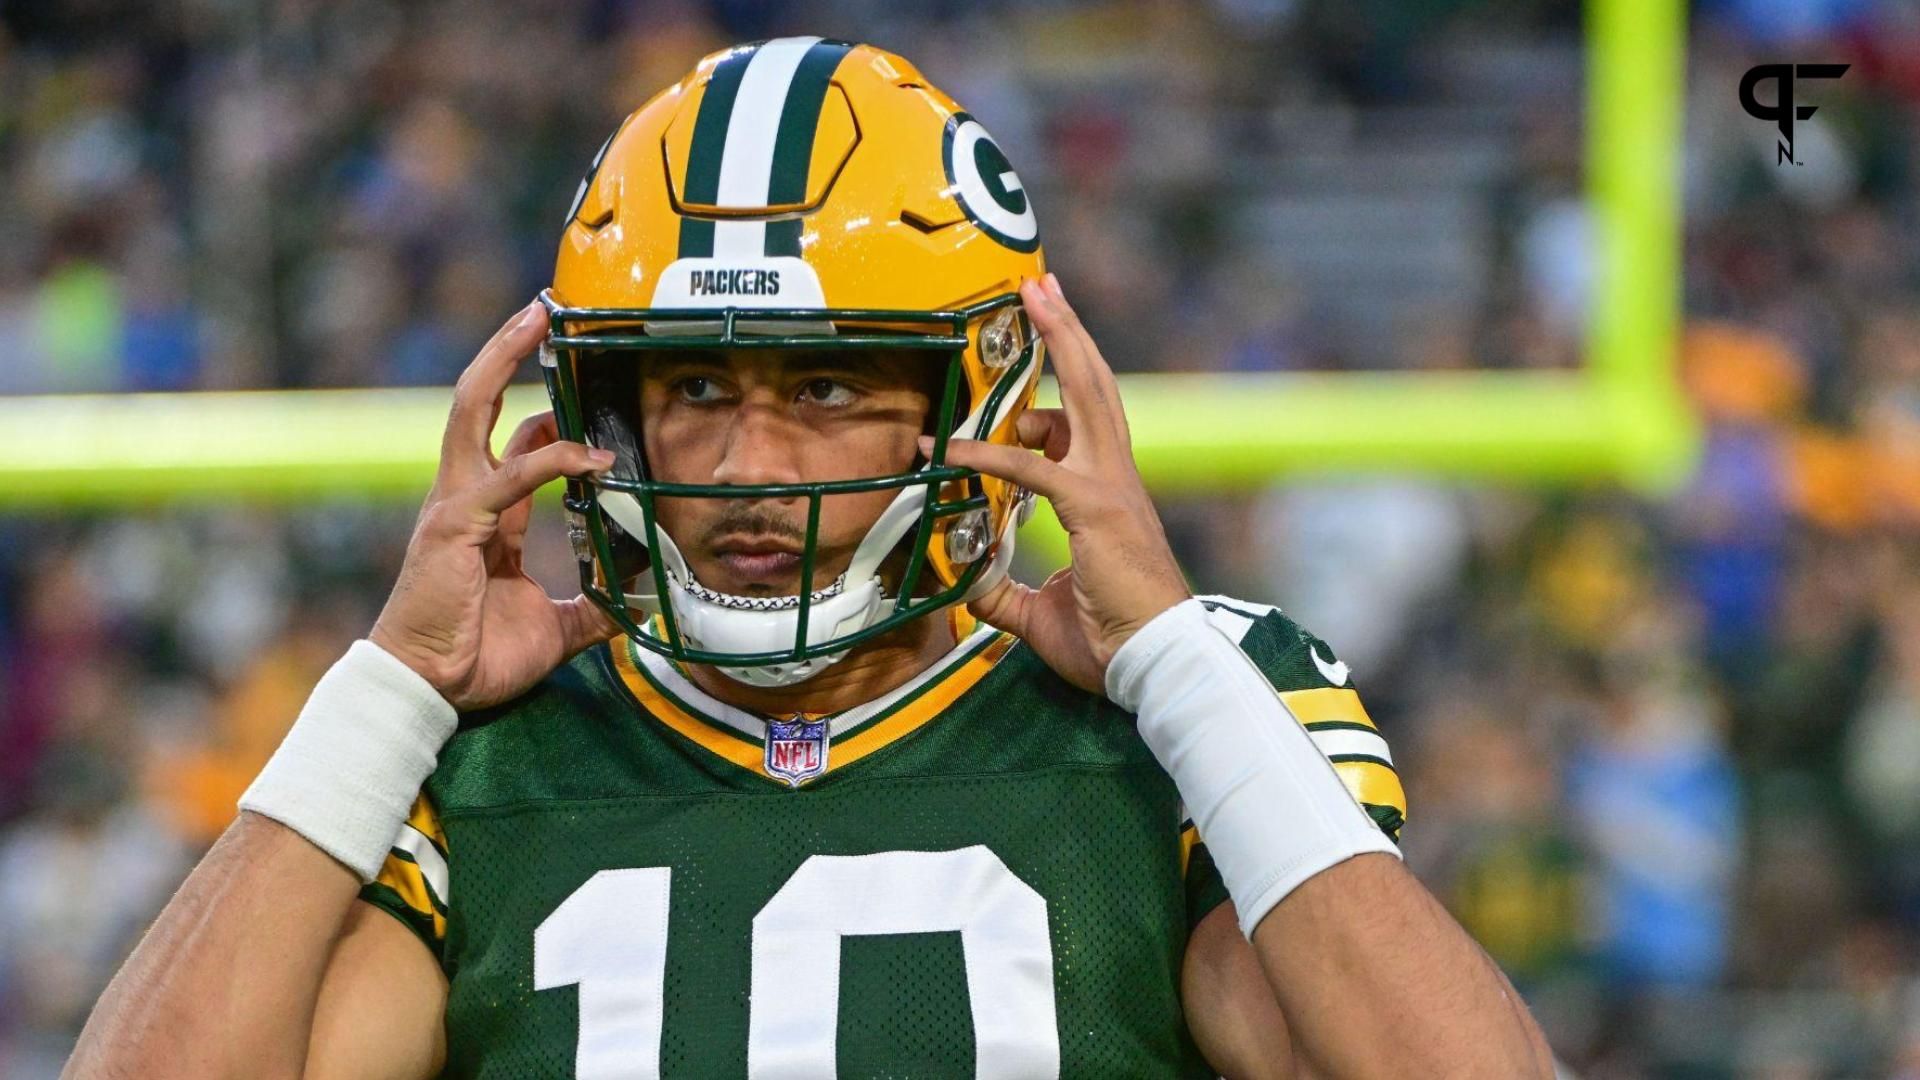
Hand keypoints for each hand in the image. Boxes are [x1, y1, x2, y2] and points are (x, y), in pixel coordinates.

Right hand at [370, 301, 619, 709]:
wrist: (431, 692)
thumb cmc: (476, 658)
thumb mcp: (554, 629)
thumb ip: (592, 609)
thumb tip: (636, 607)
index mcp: (486, 515)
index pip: (513, 440)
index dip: (547, 411)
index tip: (583, 385)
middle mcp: (465, 496)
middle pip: (479, 401)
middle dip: (506, 352)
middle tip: (541, 311)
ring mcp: (454, 504)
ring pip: (474, 410)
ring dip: (505, 362)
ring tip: (537, 322)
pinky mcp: (454, 524)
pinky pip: (507, 477)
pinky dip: (550, 460)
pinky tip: (590, 456)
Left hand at [928, 274, 1190, 693]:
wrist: (1156, 665)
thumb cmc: (1111, 642)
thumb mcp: (1039, 611)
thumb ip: (1003, 590)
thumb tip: (965, 583)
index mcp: (1106, 493)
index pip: (1082, 423)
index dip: (1053, 389)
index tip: (1026, 361)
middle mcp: (1113, 476)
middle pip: (1094, 385)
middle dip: (1068, 332)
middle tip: (1042, 288)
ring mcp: (1108, 487)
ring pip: (1085, 396)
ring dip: (1060, 342)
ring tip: (1036, 298)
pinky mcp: (1095, 509)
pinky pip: (1031, 470)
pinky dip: (987, 455)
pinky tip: (949, 451)